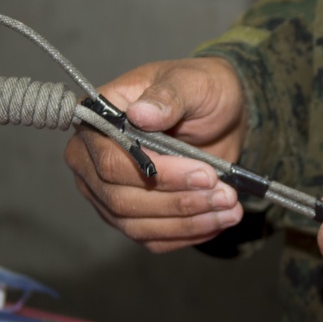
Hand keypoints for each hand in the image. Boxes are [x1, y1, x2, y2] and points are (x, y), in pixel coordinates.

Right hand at [64, 57, 245, 251]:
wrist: (221, 114)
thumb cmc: (199, 90)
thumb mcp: (190, 82)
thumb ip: (167, 97)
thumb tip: (142, 113)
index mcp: (97, 121)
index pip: (112, 161)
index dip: (159, 174)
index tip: (204, 174)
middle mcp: (92, 160)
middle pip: (121, 199)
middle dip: (179, 202)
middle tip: (225, 194)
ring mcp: (108, 191)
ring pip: (136, 224)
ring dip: (188, 222)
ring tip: (231, 209)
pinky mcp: (132, 215)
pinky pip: (152, 238)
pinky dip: (188, 234)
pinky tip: (218, 222)